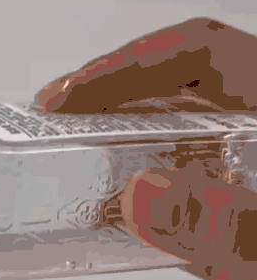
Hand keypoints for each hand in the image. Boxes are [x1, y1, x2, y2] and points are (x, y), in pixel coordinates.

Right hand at [34, 16, 256, 279]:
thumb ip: (228, 228)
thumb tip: (141, 193)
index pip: (201, 52)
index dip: (125, 67)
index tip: (63, 102)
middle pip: (191, 89)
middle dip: (116, 102)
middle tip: (51, 126)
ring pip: (199, 140)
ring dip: (136, 150)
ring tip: (75, 168)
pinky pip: (210, 194)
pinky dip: (165, 203)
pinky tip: (130, 225)